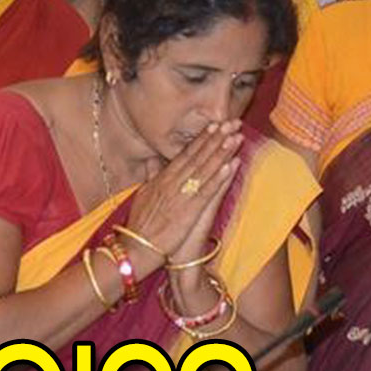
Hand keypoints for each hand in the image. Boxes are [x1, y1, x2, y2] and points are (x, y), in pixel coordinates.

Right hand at [124, 121, 241, 271]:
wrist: (134, 249)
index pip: (185, 154)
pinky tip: (232, 165)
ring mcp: (180, 196)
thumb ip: (150, 178)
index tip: (215, 125)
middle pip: (197, 156)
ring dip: (221, 152)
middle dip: (216, 138)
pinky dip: (220, 177)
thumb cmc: (139, 227)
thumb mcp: (141, 196)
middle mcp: (172, 183)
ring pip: (204, 169)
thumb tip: (152, 162)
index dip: (202, 139)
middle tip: (232, 122)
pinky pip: (207, 190)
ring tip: (236, 137)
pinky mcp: (188, 211)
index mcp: (162, 179)